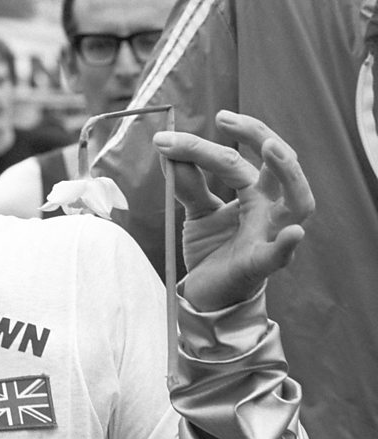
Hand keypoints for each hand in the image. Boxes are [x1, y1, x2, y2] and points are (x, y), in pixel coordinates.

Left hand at [153, 110, 313, 310]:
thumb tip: (169, 151)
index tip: (168, 138)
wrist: (206, 292)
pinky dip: (287, 245)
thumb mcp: (197, 211)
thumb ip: (187, 183)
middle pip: (279, 165)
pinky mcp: (259, 265)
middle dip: (257, 136)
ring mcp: (270, 235)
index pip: (240, 157)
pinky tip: (293, 233)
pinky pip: (279, 256)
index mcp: (256, 193)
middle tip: (226, 119)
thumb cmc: (212, 248)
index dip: (206, 144)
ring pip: (298, 202)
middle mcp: (271, 209)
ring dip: (288, 173)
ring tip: (271, 148)